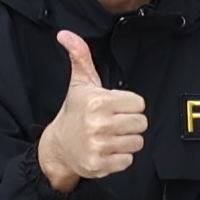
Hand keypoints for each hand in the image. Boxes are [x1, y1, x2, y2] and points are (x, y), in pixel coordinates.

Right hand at [37, 29, 147, 189]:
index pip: (139, 103)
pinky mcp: (100, 165)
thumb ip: (80, 56)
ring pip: (137, 142)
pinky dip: (120, 157)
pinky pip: (128, 161)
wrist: (58, 146)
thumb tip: (65, 34)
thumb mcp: (80, 83)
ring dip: (126, 140)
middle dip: (130, 123)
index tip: (115, 107)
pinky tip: (107, 150)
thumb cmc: (75, 112)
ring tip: (110, 136)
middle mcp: (99, 125)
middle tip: (114, 122)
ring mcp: (99, 147)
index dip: (129, 105)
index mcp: (98, 102)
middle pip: (141, 124)